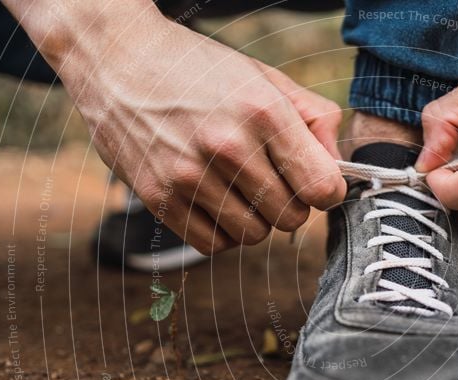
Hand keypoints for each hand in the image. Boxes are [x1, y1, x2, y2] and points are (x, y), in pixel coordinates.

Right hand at [9, 1, 345, 252]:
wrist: (118, 56)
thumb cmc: (201, 70)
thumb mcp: (266, 77)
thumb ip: (315, 119)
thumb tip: (339, 169)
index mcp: (263, 112)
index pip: (322, 187)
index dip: (326, 191)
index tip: (316, 184)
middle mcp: (228, 146)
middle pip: (290, 218)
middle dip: (290, 204)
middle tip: (271, 181)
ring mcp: (189, 175)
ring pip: (254, 236)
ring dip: (255, 220)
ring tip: (239, 189)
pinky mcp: (158, 197)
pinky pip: (213, 245)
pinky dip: (221, 232)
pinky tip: (214, 202)